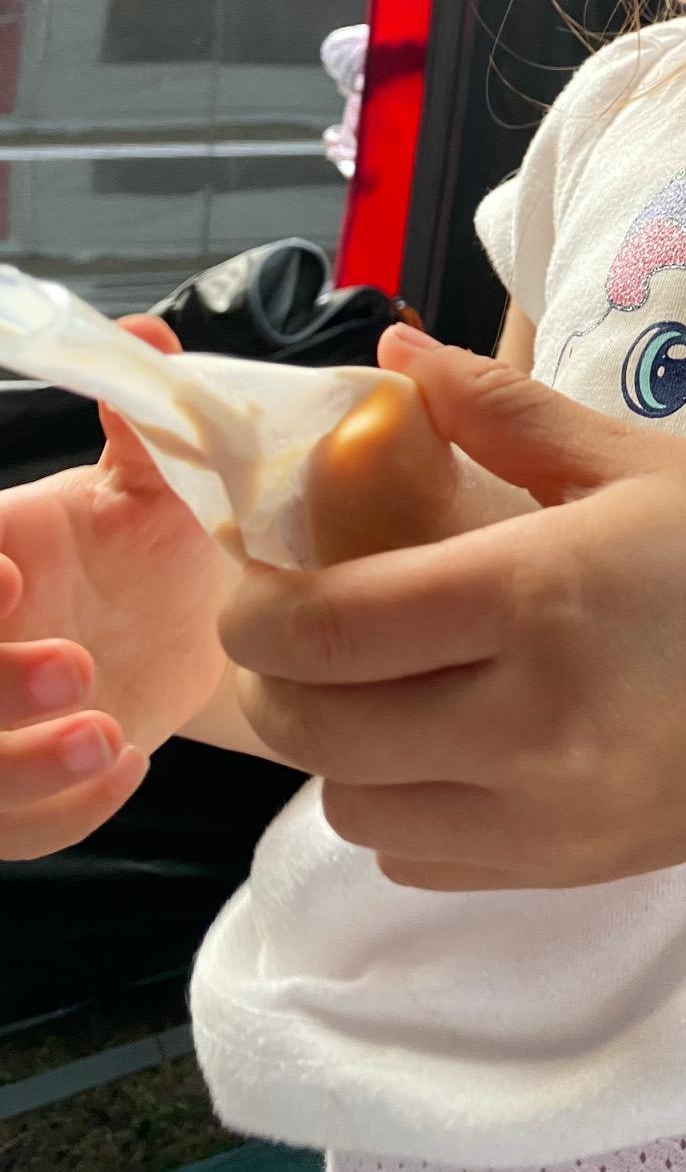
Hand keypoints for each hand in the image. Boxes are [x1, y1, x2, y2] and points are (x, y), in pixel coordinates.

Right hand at [0, 317, 233, 859]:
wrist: (182, 631)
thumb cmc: (149, 548)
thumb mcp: (148, 487)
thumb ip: (143, 425)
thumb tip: (147, 339)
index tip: (10, 578)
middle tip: (72, 672)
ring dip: (17, 770)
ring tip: (107, 735)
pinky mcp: (15, 796)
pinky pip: (10, 833)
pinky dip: (59, 815)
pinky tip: (128, 769)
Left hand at [219, 329, 685, 890]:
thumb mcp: (635, 457)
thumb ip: (501, 406)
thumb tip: (394, 354)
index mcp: (538, 596)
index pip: (330, 623)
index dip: (257, 602)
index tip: (252, 570)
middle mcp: (528, 720)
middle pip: (316, 725)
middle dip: (270, 671)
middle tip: (285, 621)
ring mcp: (544, 810)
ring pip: (351, 803)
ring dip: (329, 744)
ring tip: (364, 682)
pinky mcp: (562, 866)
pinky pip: (415, 854)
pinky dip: (392, 805)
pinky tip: (432, 745)